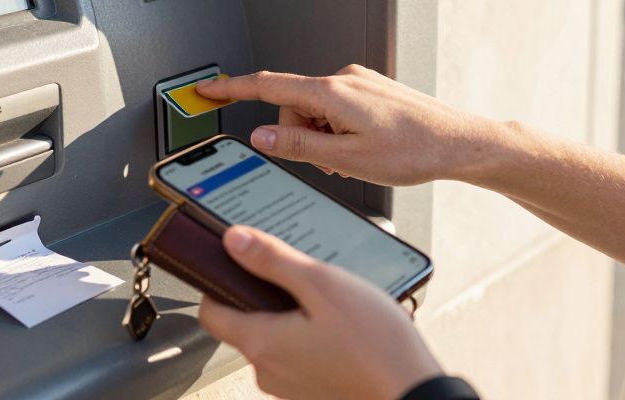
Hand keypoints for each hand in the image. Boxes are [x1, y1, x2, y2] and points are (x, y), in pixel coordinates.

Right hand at [197, 65, 493, 185]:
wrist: (459, 142)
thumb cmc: (414, 150)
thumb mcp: (347, 160)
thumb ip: (298, 146)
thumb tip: (263, 136)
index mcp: (331, 92)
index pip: (267, 86)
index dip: (231, 88)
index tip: (206, 89)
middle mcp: (343, 78)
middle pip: (292, 107)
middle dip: (300, 137)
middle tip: (330, 162)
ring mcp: (359, 82)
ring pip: (316, 112)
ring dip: (324, 138)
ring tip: (356, 157)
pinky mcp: (371, 90)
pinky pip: (337, 110)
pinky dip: (340, 131)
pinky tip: (367, 148)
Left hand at [199, 226, 442, 399]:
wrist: (414, 392)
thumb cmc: (375, 345)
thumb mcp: (322, 283)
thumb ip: (273, 260)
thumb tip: (235, 240)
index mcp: (262, 343)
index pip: (210, 313)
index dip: (216, 283)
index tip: (234, 263)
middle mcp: (269, 371)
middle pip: (245, 324)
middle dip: (266, 296)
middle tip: (302, 278)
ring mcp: (291, 387)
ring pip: (276, 340)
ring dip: (294, 317)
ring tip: (332, 304)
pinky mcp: (314, 392)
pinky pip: (299, 357)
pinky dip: (312, 338)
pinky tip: (343, 328)